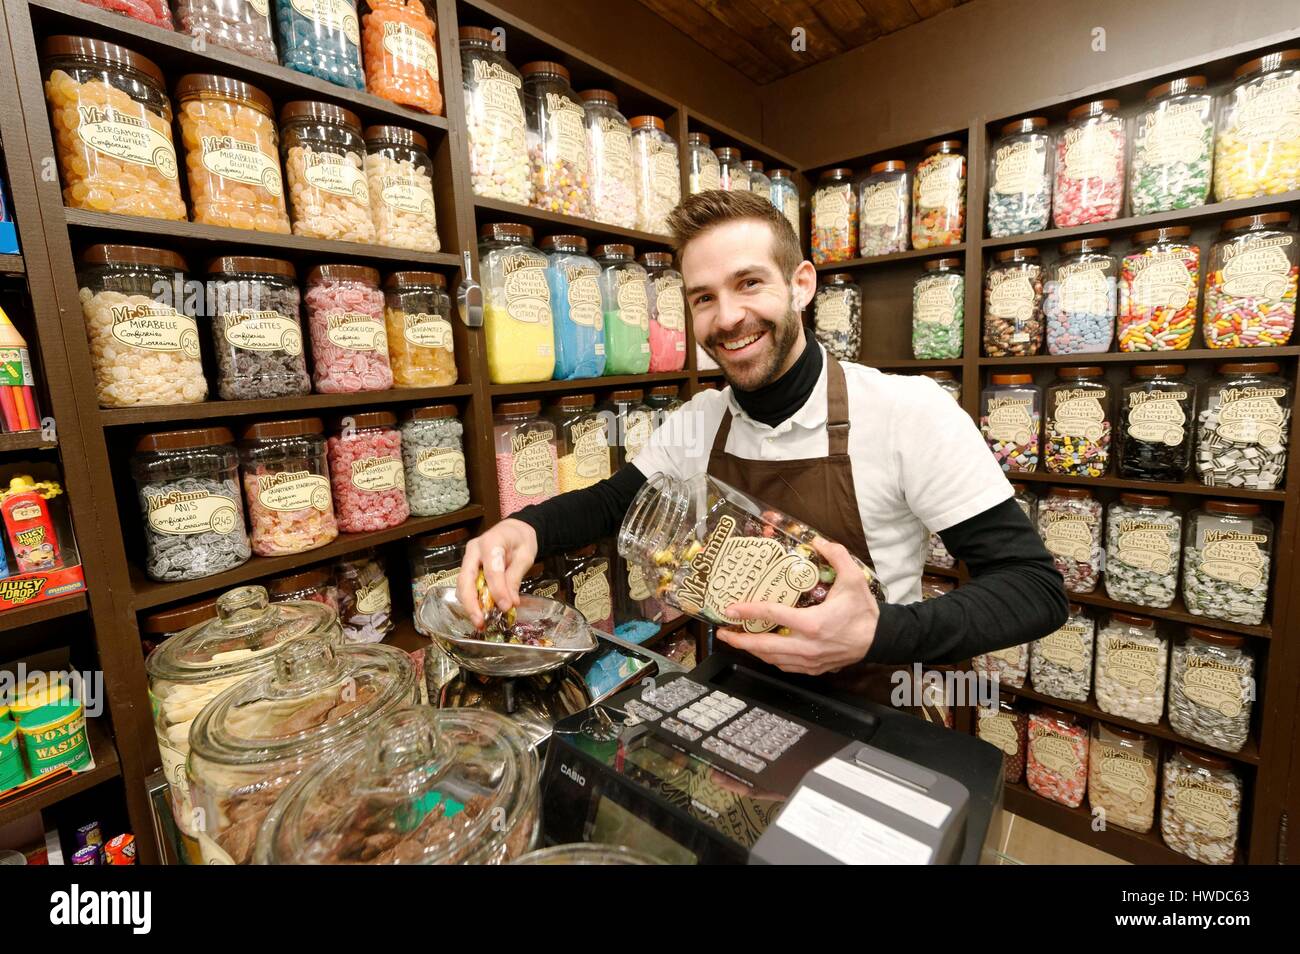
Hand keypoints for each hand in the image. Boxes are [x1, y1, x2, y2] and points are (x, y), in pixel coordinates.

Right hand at [456, 519, 538, 627]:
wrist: (514, 531)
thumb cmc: (521, 541)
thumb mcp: (525, 557)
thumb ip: (515, 578)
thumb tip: (511, 603)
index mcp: (491, 542)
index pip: (491, 570)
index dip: (498, 591)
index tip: (507, 608)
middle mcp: (473, 550)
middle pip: (466, 579)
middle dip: (471, 603)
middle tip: (480, 622)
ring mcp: (468, 558)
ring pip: (462, 585)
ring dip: (470, 605)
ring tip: (481, 622)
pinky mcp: (467, 567)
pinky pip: (466, 586)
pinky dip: (472, 600)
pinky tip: (481, 612)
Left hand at [716, 538, 879, 675]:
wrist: (880, 639)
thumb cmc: (864, 612)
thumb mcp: (853, 579)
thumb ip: (837, 556)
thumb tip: (819, 541)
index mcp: (812, 623)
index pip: (772, 616)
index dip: (748, 611)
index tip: (731, 608)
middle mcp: (806, 646)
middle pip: (763, 646)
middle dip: (739, 640)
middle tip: (723, 632)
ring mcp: (809, 661)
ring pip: (771, 659)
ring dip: (751, 650)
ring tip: (737, 640)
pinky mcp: (813, 669)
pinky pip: (784, 666)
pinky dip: (769, 659)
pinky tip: (761, 651)